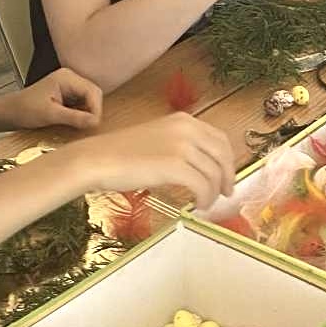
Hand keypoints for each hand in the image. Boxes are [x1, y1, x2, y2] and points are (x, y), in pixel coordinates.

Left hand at [0, 69, 102, 132]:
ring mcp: (69, 86)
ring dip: (88, 113)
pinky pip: (82, 104)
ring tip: (80, 125)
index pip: (92, 91)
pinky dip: (82, 114)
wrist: (9, 112)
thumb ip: (74, 118)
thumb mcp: (50, 115)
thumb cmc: (25, 110)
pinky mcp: (67, 95)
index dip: (96, 109)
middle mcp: (70, 78)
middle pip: (94, 94)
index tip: (94, 125)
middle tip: (88, 127)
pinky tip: (75, 122)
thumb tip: (95, 122)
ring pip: (89, 100)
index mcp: (66, 78)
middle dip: (93, 111)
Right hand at [76, 114, 237, 204]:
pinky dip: (205, 199)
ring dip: (214, 192)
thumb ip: (182, 146)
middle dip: (228, 176)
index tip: (227, 176)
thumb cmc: (122, 154)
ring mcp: (182, 146)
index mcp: (184, 120)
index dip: (228, 160)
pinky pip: (203, 186)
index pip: (220, 139)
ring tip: (205, 203)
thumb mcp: (159, 139)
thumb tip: (203, 166)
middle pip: (223, 155)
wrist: (97, 160)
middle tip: (226, 193)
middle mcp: (187, 128)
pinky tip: (197, 206)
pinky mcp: (175, 165)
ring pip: (214, 173)